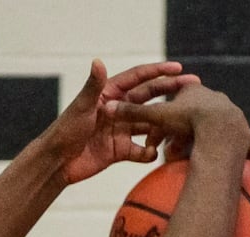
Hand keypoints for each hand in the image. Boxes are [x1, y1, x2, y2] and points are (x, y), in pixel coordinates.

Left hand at [47, 59, 199, 184]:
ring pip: (149, 125)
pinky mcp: (120, 150)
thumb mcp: (81, 107)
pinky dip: (149, 153)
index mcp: (110, 94)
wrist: (57, 162)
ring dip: (163, 127)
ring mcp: (121, 130)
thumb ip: (93, 86)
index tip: (178, 68)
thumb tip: (98, 61)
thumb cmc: (65, 130)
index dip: (158, 72)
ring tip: (178, 128)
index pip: (139, 79)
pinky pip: (141, 151)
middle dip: (170, 94)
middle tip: (192, 89)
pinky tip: (154, 154)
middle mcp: (119, 110)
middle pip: (149, 99)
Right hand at [107, 83, 249, 160]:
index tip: (158, 138)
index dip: (164, 122)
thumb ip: (134, 113)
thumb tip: (106, 107)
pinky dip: (227, 160)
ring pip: (213, 135)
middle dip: (181, 138)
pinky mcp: (245, 135)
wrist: (221, 132)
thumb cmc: (188, 121)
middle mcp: (217, 100)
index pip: (176, 105)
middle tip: (171, 155)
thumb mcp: (157, 117)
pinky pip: (237, 148)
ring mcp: (233, 116)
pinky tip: (223, 170)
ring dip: (202, 149)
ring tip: (193, 164)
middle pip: (193, 121)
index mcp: (196, 92)